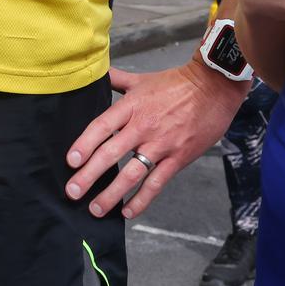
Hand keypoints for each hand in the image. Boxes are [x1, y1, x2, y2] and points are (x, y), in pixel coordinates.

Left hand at [65, 61, 245, 219]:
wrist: (213, 88)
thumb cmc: (177, 83)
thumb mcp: (142, 79)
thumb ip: (117, 79)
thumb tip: (97, 73)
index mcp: (132, 106)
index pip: (102, 127)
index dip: (84, 144)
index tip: (70, 161)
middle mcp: (143, 126)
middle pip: (111, 153)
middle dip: (89, 175)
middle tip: (73, 192)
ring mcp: (161, 144)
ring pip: (132, 173)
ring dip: (112, 194)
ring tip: (95, 208)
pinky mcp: (178, 158)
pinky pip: (156, 183)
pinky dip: (141, 199)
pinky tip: (128, 211)